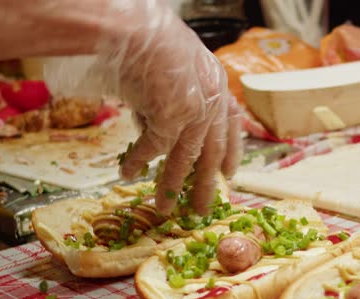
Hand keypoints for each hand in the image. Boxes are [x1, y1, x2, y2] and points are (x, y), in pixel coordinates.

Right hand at [46, 3, 241, 214]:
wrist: (136, 28)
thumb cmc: (147, 38)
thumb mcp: (171, 68)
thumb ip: (171, 98)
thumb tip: (152, 129)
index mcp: (216, 83)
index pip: (230, 123)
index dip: (231, 151)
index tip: (231, 174)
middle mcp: (211, 99)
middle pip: (212, 152)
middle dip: (207, 184)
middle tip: (203, 209)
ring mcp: (194, 111)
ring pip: (184, 159)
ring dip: (172, 186)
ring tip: (166, 209)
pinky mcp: (172, 118)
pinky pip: (152, 148)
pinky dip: (138, 162)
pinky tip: (127, 174)